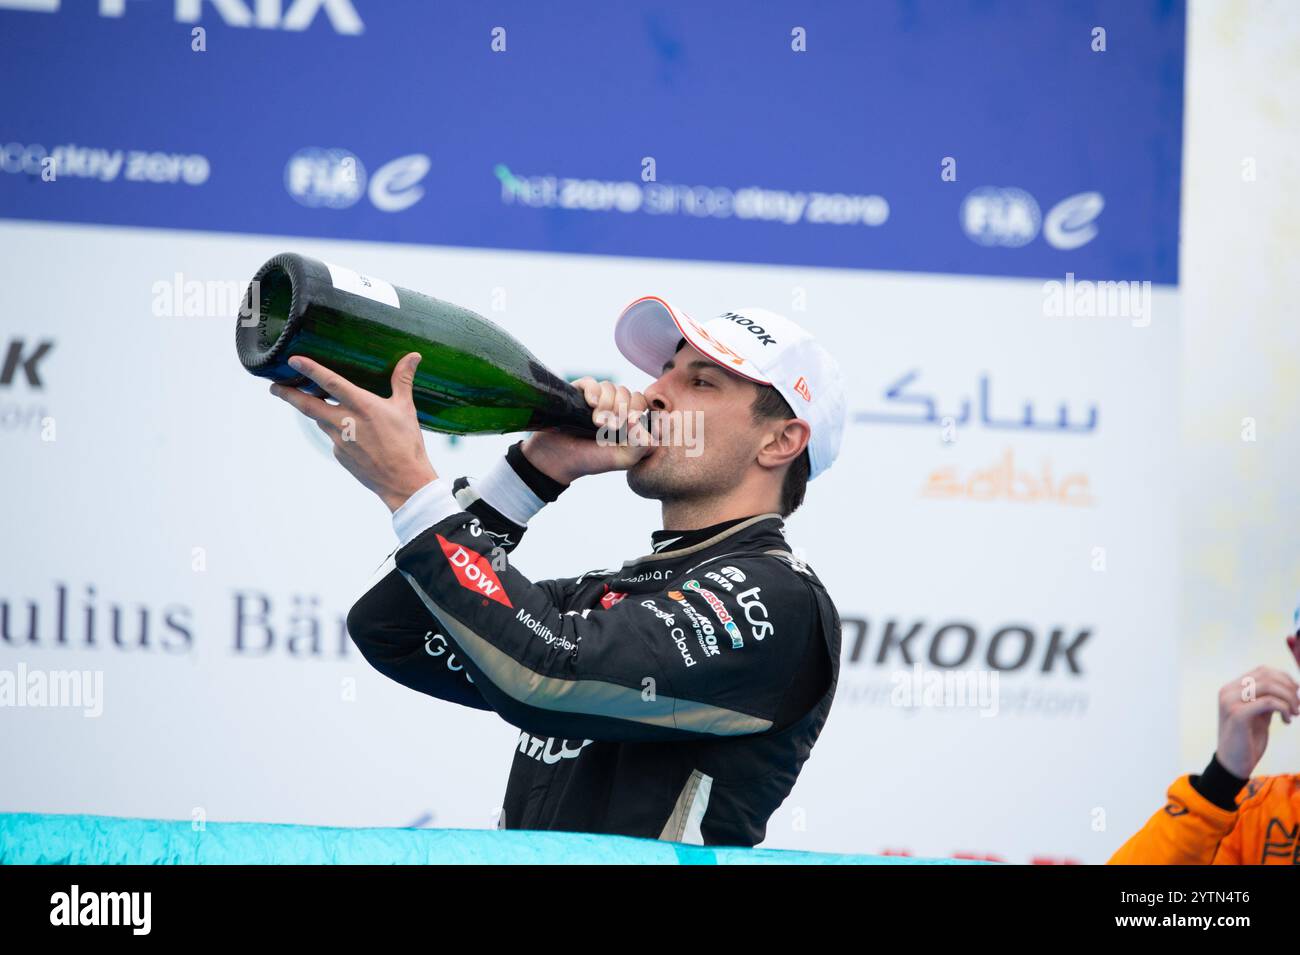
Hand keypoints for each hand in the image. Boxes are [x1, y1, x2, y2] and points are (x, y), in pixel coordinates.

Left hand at [270, 352, 436, 511]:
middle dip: (287, 394)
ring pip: (321, 420)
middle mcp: (344, 421)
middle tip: (274, 387)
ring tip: (318, 403)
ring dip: (317, 411)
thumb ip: (403, 380)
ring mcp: (339, 440)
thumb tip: (413, 356)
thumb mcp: (405, 408)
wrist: (403, 481)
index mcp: (361, 406)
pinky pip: (334, 438)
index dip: (309, 370)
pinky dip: (338, 432)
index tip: (292, 360)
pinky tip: (353, 435)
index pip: (329, 382)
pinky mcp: (339, 455)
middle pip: (307, 405)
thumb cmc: (407, 443)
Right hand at [521, 377, 652, 483]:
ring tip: (596, 424)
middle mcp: (613, 407)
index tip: (631, 423)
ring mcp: (596, 399)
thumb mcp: (623, 459)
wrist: (556, 460)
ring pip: (611, 387)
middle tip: (611, 428)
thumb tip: (651, 421)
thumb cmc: (591, 460)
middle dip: (621, 411)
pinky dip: (593, 392)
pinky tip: (590, 404)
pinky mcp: (577, 393)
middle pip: (629, 393)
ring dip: (606, 406)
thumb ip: (644, 445)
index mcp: (627, 420)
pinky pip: (591, 383)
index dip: (638, 410)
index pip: (643, 402)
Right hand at [1214, 662, 1299, 778]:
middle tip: (1298, 706)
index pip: (1262, 670)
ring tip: (1295, 713)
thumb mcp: (1258, 715)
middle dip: (1289, 689)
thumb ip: (1266, 699)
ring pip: (1269, 686)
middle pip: (1267, 676)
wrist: (1233, 764)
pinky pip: (1269, 702)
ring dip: (1289, 699)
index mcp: (1231, 689)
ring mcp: (1230, 702)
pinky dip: (1285, 709)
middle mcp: (1227, 692)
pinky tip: (1287, 720)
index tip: (1296, 693)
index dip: (1284, 678)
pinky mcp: (1237, 715)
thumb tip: (1289, 686)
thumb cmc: (1247, 740)